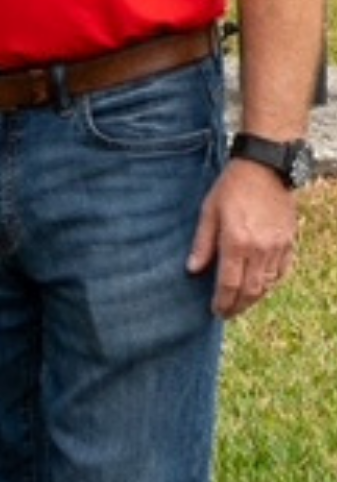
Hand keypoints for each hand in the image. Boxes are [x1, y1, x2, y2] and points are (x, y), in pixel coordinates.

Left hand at [187, 157, 299, 318]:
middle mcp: (260, 249)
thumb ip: (202, 243)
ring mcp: (278, 246)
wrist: (266, 168)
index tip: (215, 311)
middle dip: (237, 306)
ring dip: (253, 298)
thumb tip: (191, 270)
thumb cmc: (232, 187)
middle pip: (250, 290)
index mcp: (237, 242)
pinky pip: (282, 272)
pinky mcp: (289, 241)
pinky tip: (260, 286)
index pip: (229, 284)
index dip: (222, 302)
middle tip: (226, 313)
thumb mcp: (208, 212)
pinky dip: (271, 284)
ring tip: (240, 303)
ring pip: (267, 284)